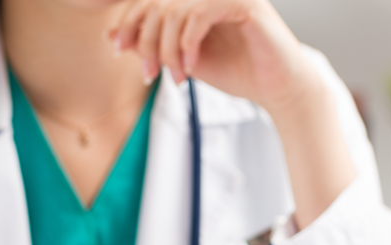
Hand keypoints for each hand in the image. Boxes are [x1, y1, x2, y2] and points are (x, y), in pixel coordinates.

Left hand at [108, 0, 317, 113]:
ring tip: (176, 77)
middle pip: (158, 3)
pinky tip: (191, 64)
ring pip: (175, 9)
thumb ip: (154, 45)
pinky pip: (200, 13)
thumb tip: (113, 36)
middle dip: (146, 40)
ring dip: (167, 49)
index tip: (118, 48)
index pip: (151, 0)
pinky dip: (188, 42)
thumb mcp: (185, 60)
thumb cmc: (238, 73)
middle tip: (148, 72)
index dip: (129, 21)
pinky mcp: (244, 3)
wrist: (277, 89)